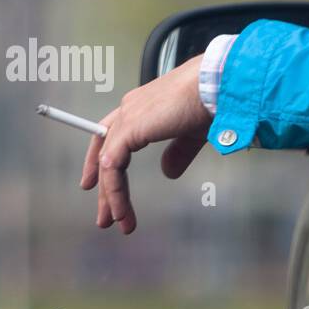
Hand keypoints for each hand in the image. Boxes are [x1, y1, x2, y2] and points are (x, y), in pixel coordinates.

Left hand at [79, 54, 212, 234]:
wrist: (214, 87)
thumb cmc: (209, 102)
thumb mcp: (191, 135)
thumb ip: (177, 153)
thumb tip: (168, 172)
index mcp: (140, 107)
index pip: (110, 135)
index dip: (100, 161)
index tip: (94, 184)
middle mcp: (129, 109)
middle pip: (104, 152)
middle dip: (105, 188)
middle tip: (107, 216)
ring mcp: (127, 117)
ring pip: (108, 163)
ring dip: (111, 196)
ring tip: (117, 221)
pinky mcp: (129, 129)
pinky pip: (112, 166)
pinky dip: (115, 190)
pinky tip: (120, 208)